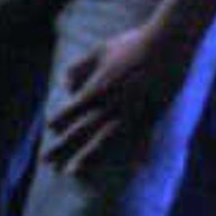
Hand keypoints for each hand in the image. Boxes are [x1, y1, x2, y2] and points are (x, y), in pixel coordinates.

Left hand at [44, 22, 194, 173]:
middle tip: (47, 162)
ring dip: (88, 158)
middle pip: (81, 130)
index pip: (71, 111)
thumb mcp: (99, 50)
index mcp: (97, 88)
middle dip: (63, 147)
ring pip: (105, 141)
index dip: (59, 121)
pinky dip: (137, 155)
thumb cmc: (133, 44)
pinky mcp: (153, 114)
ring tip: (74, 172)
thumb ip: (78, 68)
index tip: (51, 130)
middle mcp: (111, 104)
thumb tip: (65, 87)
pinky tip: (134, 169)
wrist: (168, 43)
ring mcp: (132, 112)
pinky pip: (141, 139)